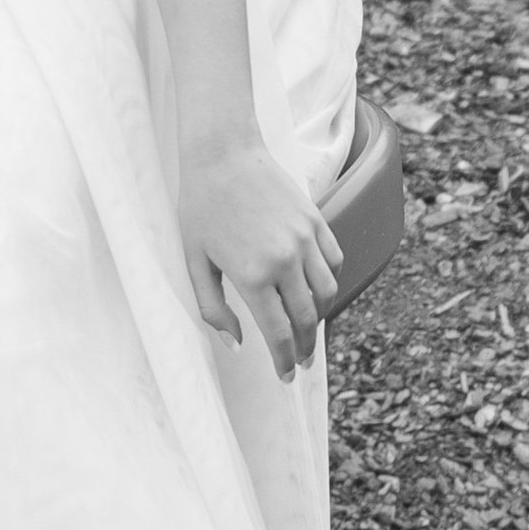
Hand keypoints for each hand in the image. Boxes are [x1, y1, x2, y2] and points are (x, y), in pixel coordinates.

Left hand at [177, 141, 342, 379]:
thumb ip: (213, 309)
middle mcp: (285, 261)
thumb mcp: (194, 261)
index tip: (286, 377)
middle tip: (299, 361)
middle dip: (304, 348)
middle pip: (306, 320)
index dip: (284, 361)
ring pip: (327, 293)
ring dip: (319, 318)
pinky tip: (316, 290)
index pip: (278, 334)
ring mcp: (305, 239)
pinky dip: (330, 282)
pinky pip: (334, 261)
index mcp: (252, 275)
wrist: (222, 153)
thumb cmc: (200, 207)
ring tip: (307, 329)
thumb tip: (236, 346)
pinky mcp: (316, 220)